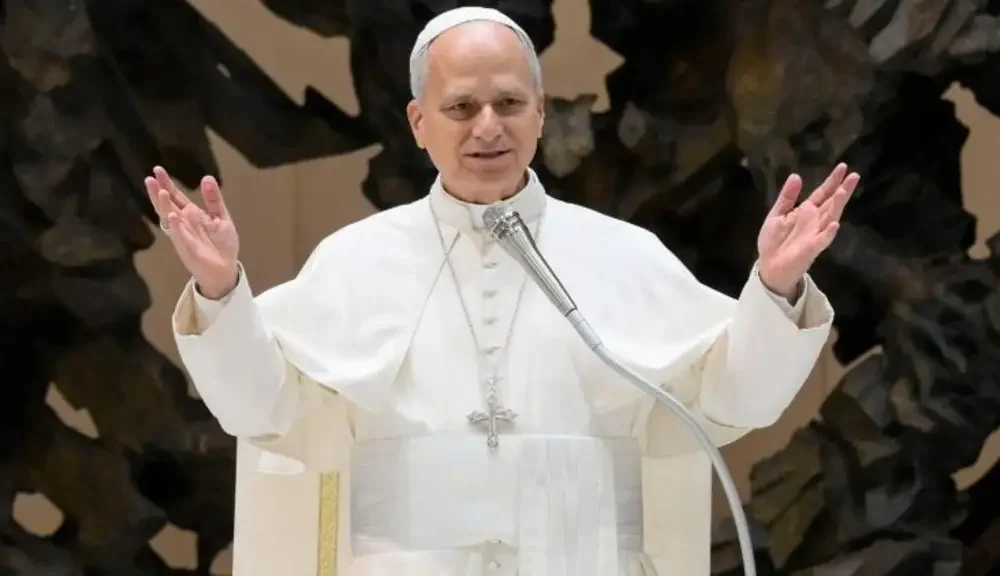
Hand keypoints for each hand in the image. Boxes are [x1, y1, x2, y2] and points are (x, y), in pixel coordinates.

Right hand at [145, 166, 239, 298]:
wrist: (226, 268)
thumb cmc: (222, 243)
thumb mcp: (221, 216)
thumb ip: (213, 199)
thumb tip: (207, 177)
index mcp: (191, 214)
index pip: (176, 196)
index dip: (167, 184)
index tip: (157, 170)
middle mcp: (183, 223)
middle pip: (167, 205)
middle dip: (159, 192)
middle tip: (150, 178)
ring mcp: (183, 235)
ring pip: (170, 219)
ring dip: (165, 207)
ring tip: (161, 192)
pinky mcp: (188, 248)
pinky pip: (180, 236)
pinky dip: (176, 226)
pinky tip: (172, 216)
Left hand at [757, 163, 858, 297]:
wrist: (769, 265)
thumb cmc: (773, 241)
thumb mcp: (776, 214)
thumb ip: (787, 197)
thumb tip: (796, 175)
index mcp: (806, 211)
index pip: (822, 193)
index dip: (832, 181)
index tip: (843, 166)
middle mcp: (815, 220)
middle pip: (832, 202)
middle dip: (842, 189)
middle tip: (854, 175)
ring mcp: (816, 234)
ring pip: (830, 217)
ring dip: (837, 205)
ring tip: (843, 191)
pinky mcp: (812, 248)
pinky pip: (823, 239)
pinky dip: (829, 232)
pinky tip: (835, 223)